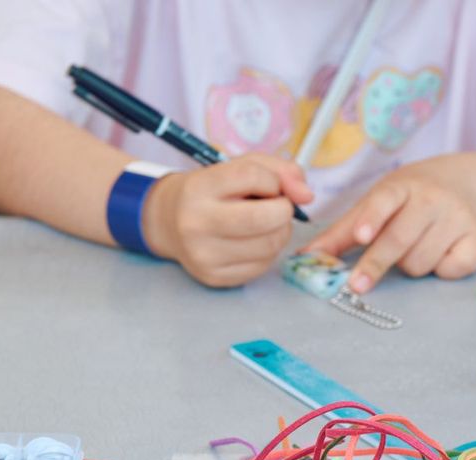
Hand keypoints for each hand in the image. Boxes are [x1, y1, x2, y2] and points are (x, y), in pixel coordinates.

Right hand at [142, 154, 312, 287]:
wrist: (169, 223)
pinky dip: (268, 251)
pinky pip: (262, 265)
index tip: (268, 185)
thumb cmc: (212, 192)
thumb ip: (279, 170)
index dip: (273, 180)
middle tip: (276, 207)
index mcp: (199, 188)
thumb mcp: (239, 167)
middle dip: (283, 210)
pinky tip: (253, 241)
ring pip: (270, 244)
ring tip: (265, 224)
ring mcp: (204, 254)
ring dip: (279, 232)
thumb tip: (306, 196)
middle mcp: (196, 223)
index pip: (253, 176)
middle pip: (266, 218)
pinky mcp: (215, 277)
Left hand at [303, 159, 475, 292]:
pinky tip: (439, 254)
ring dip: (409, 265)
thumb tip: (306, 257)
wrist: (464, 183)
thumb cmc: (410, 198)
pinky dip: (440, 270)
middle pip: (400, 240)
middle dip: (376, 264)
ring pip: (421, 261)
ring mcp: (457, 217)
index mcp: (402, 186)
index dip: (372, 219)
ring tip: (413, 249)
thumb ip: (343, 232)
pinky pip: (450, 269)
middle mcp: (432, 198)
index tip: (361, 237)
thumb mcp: (376, 203)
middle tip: (357, 286)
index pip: (384, 201)